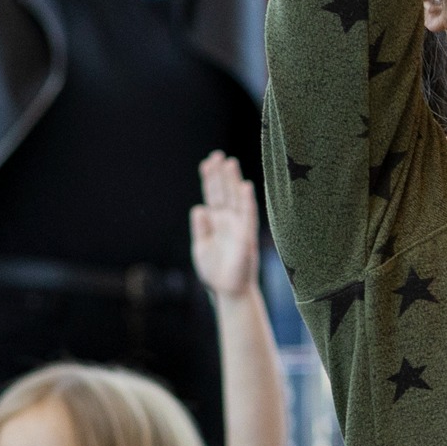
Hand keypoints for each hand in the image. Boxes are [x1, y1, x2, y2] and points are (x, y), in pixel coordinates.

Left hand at [188, 152, 260, 304]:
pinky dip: (246, 202)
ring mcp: (238, 227)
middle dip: (220, 174)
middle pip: (224, 193)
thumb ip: (201, 228)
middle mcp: (229, 220)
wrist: (228, 291)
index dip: (210, 179)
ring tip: (230, 162)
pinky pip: (247, 216)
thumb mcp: (201, 247)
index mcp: (216, 222)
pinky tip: (244, 187)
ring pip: (235, 199)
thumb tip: (199, 207)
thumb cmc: (215, 271)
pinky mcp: (246, 237)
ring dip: (233, 181)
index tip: (207, 162)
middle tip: (217, 155)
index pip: (213, 196)